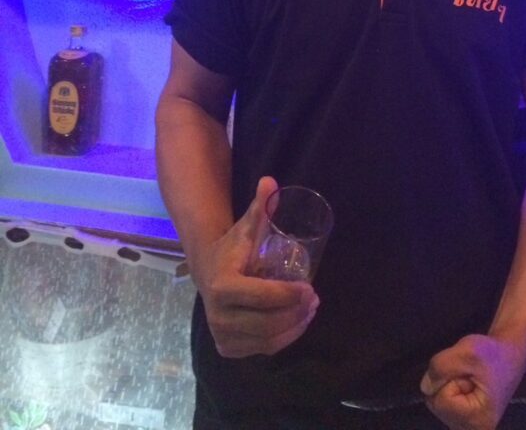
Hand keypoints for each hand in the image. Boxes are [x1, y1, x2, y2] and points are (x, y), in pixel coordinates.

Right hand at [195, 176, 318, 357]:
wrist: (207, 269)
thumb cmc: (233, 247)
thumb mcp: (246, 226)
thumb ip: (260, 206)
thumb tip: (271, 180)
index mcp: (222, 285)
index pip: (262, 296)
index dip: (289, 295)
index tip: (310, 287)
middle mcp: (218, 315)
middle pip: (267, 322)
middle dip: (296, 313)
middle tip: (314, 299)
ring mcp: (221, 334)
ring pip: (267, 339)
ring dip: (294, 328)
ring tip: (310, 310)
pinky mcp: (227, 347)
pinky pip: (261, 349)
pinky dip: (283, 339)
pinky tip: (297, 324)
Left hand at [420, 334, 525, 429]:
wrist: (508, 356)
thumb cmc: (491, 354)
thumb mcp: (466, 351)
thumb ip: (442, 367)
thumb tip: (425, 387)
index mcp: (478, 418)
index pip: (441, 401)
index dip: (449, 380)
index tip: (469, 373)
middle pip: (437, 406)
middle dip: (447, 384)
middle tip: (467, 375)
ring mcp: (469, 428)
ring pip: (438, 406)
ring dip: (447, 387)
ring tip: (467, 380)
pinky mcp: (465, 422)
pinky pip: (442, 407)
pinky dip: (448, 393)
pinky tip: (464, 387)